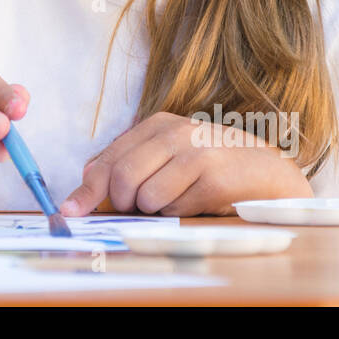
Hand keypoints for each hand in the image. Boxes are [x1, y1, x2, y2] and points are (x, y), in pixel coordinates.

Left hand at [58, 111, 311, 216]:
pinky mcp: (213, 177)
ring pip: (145, 197)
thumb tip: (86, 185)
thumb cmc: (213, 166)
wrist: (269, 172)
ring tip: (179, 198)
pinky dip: (179, 213)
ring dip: (155, 210)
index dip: (86, 189)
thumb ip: (131, 165)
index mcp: (158, 125)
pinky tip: (198, 201)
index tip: (70, 211)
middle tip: (138, 208)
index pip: (109, 158)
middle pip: (121, 178)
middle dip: (123, 203)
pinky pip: (174, 208)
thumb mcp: (170, 155)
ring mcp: (195, 152)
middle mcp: (175, 132)